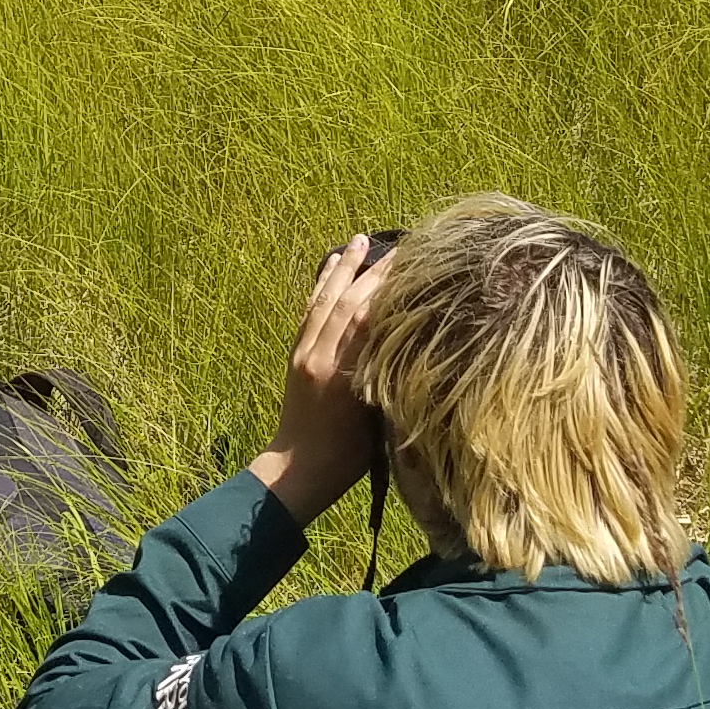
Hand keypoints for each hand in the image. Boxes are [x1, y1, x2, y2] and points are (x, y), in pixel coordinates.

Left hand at [245, 236, 388, 521]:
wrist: (299, 468)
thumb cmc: (350, 456)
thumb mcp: (380, 419)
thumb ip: (391, 376)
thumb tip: (413, 337)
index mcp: (344, 374)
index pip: (369, 317)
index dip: (390, 287)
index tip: (414, 264)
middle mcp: (321, 356)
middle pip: (348, 302)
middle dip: (372, 271)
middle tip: (398, 248)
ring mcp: (304, 352)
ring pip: (324, 300)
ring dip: (343, 268)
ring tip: (360, 240)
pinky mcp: (295, 354)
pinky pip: (310, 311)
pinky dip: (322, 285)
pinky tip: (333, 266)